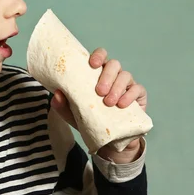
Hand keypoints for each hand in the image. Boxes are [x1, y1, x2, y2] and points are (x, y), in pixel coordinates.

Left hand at [51, 47, 146, 163]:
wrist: (109, 139)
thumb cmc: (89, 119)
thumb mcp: (72, 114)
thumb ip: (62, 105)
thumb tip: (56, 94)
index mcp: (97, 74)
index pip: (100, 56)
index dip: (98, 55)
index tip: (92, 64)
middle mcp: (113, 75)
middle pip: (114, 64)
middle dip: (107, 76)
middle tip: (99, 92)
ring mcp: (127, 84)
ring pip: (125, 75)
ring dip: (117, 87)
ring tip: (108, 102)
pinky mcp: (138, 95)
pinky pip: (138, 89)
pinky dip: (130, 95)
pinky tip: (121, 105)